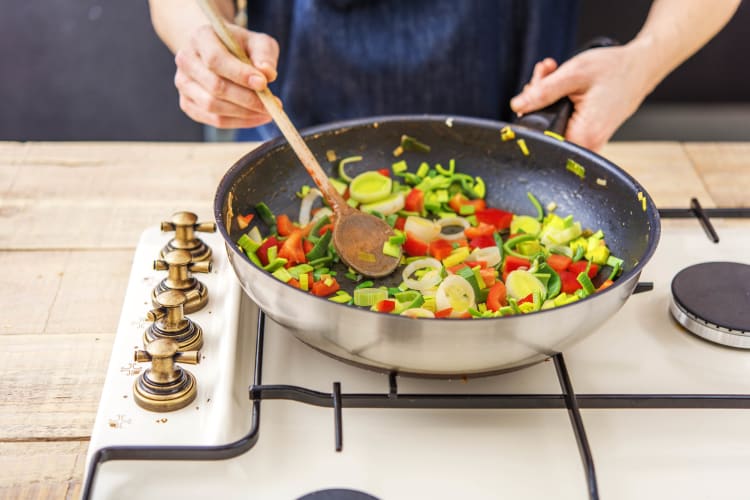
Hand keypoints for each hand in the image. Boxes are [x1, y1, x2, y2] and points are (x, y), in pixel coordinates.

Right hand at [173, 24, 279, 127]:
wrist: (219, 52)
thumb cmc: (240, 46)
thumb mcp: (257, 42)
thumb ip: (264, 54)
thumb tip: (267, 74)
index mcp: (200, 38)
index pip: (215, 59)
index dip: (239, 74)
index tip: (263, 83)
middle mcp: (186, 61)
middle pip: (214, 86)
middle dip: (246, 98)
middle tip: (272, 104)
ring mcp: (184, 84)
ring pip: (212, 106)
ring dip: (244, 113)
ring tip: (267, 111)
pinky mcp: (188, 104)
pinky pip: (214, 120)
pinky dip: (238, 122)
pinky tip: (256, 117)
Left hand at [510, 45, 652, 151]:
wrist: (641, 68)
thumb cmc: (614, 69)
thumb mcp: (574, 74)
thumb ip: (543, 92)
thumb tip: (518, 106)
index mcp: (583, 136)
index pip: (540, 138)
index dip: (528, 116)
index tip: (532, 91)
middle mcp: (586, 144)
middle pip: (544, 131)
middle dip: (535, 100)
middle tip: (542, 75)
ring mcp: (587, 142)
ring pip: (551, 126)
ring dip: (544, 98)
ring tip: (551, 73)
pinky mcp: (587, 135)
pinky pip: (562, 123)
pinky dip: (555, 102)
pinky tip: (559, 83)